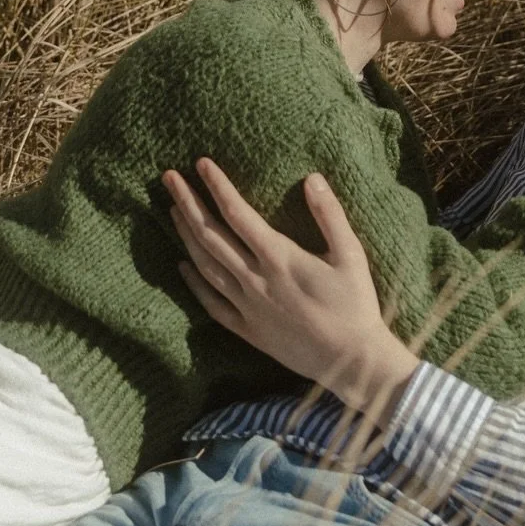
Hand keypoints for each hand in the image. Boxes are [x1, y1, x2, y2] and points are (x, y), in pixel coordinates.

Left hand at [165, 161, 417, 424]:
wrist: (349, 361)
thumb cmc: (355, 304)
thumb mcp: (350, 254)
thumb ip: (330, 215)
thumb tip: (312, 178)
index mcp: (279, 258)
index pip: (238, 214)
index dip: (218, 187)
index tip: (201, 164)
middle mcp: (255, 280)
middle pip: (211, 236)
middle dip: (188, 203)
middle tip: (169, 178)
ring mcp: (247, 306)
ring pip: (206, 266)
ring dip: (186, 236)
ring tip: (173, 210)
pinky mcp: (247, 329)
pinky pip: (211, 303)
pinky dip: (194, 282)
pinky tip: (183, 265)